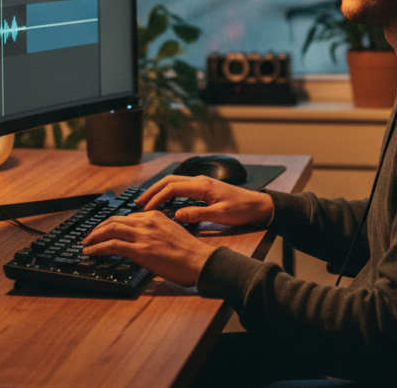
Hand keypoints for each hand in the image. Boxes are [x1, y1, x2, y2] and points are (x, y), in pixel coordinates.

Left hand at [81, 211, 215, 286]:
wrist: (199, 261)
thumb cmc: (190, 253)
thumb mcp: (171, 233)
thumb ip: (155, 232)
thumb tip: (142, 241)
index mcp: (155, 216)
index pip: (127, 218)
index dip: (112, 225)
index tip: (105, 232)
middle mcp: (147, 222)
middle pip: (114, 221)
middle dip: (98, 228)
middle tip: (89, 237)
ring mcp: (142, 235)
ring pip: (110, 230)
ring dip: (94, 237)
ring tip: (86, 244)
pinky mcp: (139, 250)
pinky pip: (111, 246)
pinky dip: (97, 248)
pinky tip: (90, 252)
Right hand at [137, 175, 273, 226]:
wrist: (257, 205)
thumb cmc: (241, 210)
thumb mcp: (220, 215)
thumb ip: (197, 214)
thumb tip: (176, 215)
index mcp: (202, 186)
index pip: (172, 188)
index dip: (157, 198)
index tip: (146, 209)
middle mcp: (200, 181)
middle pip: (169, 181)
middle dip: (152, 191)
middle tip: (138, 203)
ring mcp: (202, 183)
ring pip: (174, 182)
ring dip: (159, 190)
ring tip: (146, 202)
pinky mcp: (204, 188)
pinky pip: (181, 187)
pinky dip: (168, 192)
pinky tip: (164, 202)